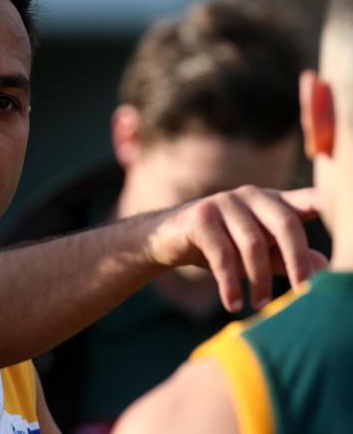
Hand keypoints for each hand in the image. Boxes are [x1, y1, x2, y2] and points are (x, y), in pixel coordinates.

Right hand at [144, 186, 326, 311]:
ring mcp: (223, 203)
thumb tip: (326, 268)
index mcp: (271, 200)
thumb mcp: (255, 253)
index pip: (307, 199)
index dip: (327, 206)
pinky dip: (230, 283)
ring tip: (259, 305)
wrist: (166, 239)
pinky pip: (222, 254)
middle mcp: (250, 195)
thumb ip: (286, 257)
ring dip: (259, 280)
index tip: (345, 222)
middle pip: (285, 224)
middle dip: (297, 261)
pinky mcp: (199, 218)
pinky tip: (233, 303)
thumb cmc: (219, 245)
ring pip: (252, 244)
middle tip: (304, 292)